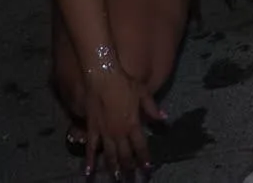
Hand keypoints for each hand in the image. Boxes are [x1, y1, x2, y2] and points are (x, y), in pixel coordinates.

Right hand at [81, 60, 164, 181]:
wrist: (103, 78)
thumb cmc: (124, 83)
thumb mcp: (143, 93)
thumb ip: (152, 108)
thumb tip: (164, 118)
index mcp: (134, 124)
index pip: (141, 146)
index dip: (144, 158)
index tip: (147, 169)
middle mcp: (120, 132)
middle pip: (125, 154)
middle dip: (130, 167)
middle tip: (132, 178)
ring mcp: (105, 132)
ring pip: (110, 155)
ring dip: (114, 168)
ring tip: (117, 178)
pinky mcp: (92, 129)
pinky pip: (91, 148)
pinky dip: (89, 160)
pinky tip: (88, 172)